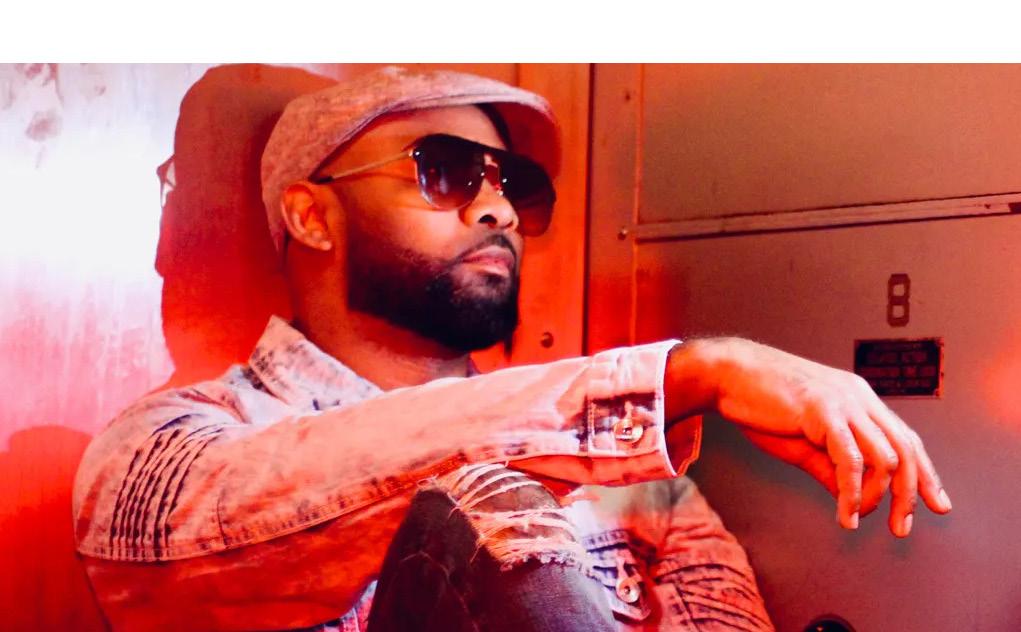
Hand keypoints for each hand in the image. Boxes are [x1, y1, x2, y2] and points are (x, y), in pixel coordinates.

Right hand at [665, 338, 951, 535]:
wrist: (727, 375)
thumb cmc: (758, 403)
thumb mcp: (800, 443)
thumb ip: (827, 467)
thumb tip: (848, 497)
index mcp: (858, 400)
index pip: (906, 439)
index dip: (926, 474)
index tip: (936, 505)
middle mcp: (860, 398)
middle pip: (906, 450)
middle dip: (911, 494)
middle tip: (902, 528)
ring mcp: (844, 402)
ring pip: (886, 458)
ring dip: (877, 497)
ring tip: (856, 518)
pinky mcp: (823, 412)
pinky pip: (851, 461)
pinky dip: (853, 493)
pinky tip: (845, 513)